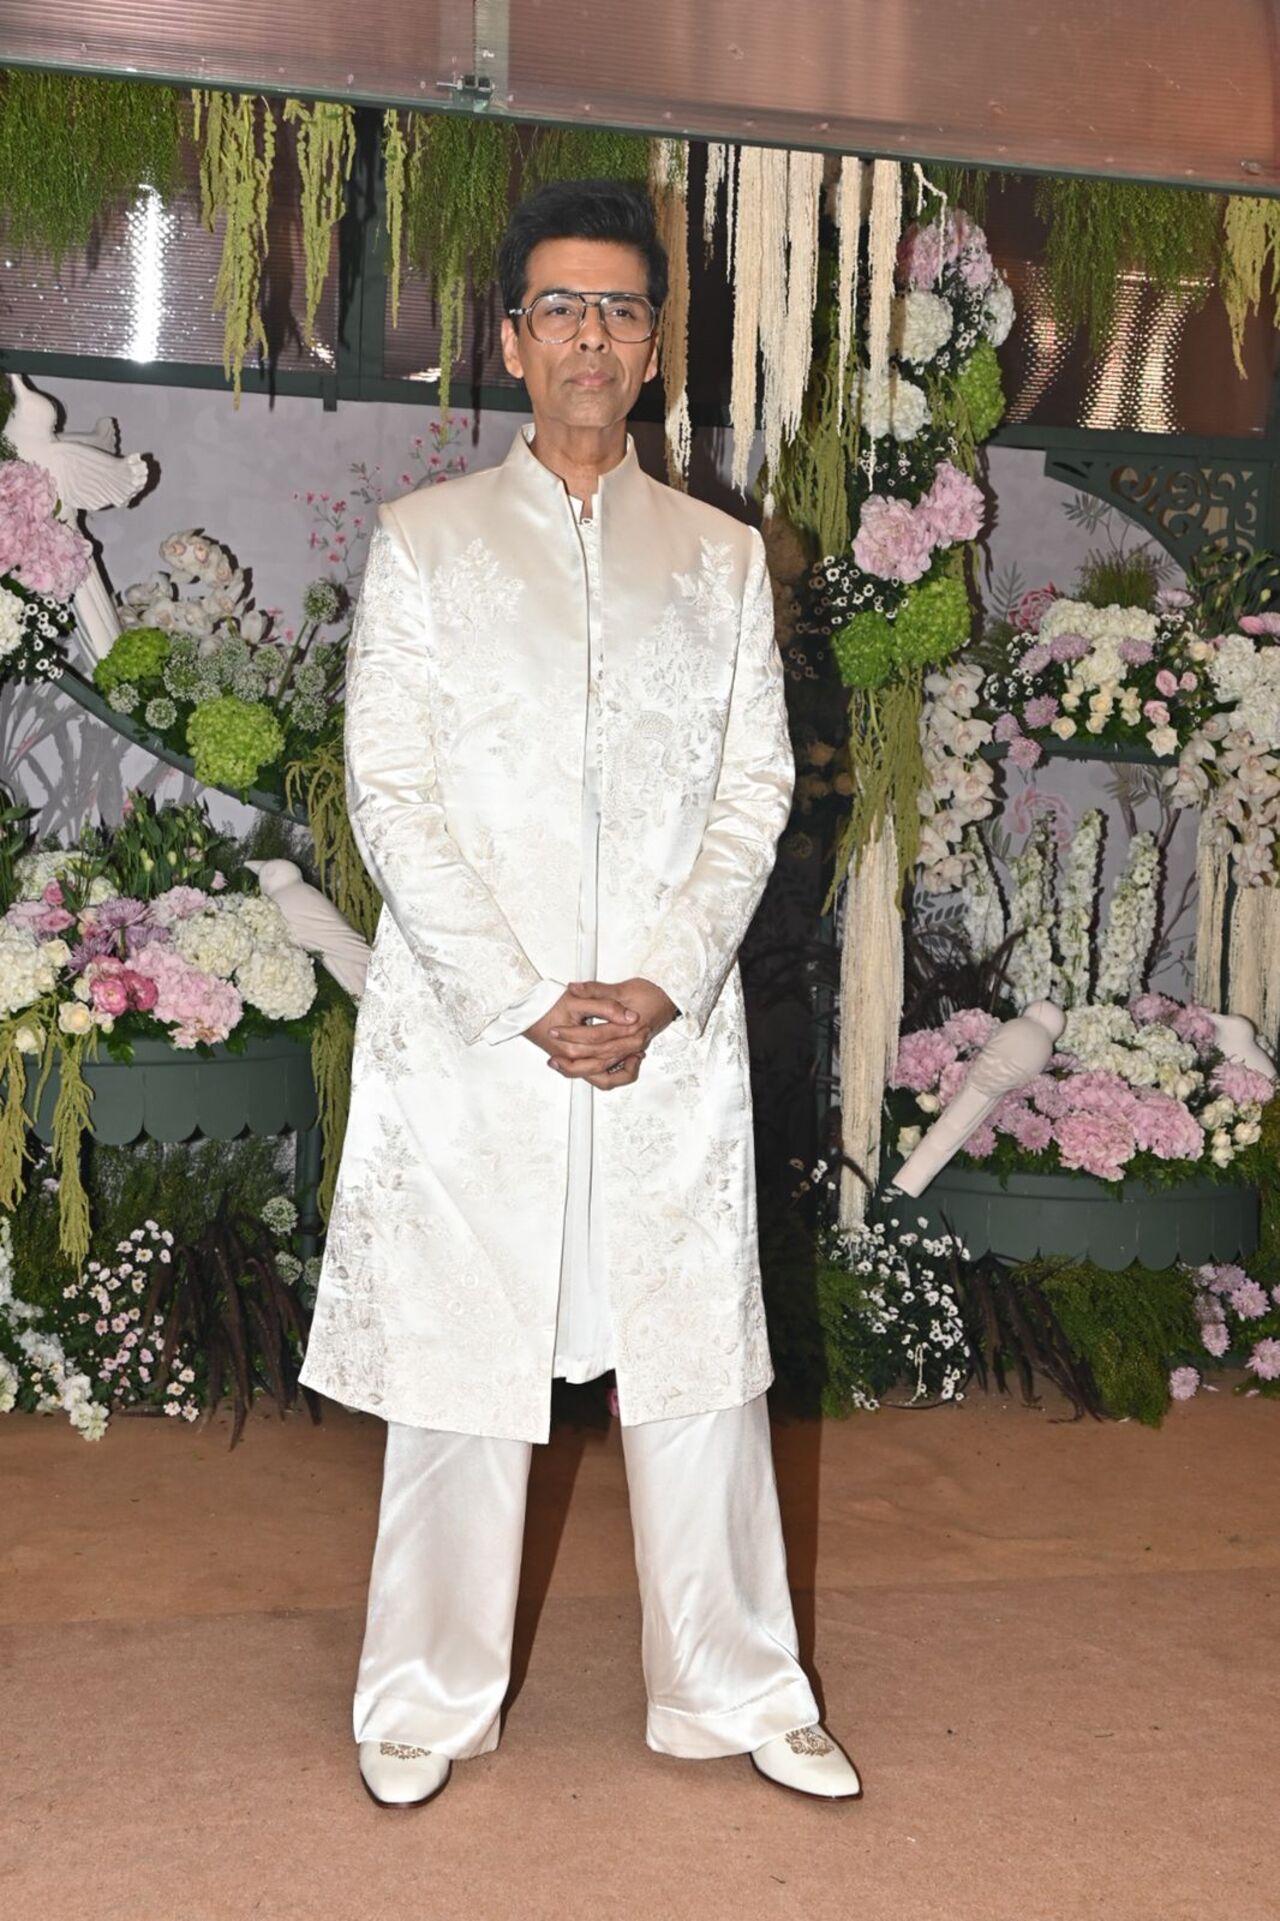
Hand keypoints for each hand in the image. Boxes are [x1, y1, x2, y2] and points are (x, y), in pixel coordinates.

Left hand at [543, 977, 677, 1090]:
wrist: (670, 1000)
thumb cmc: (651, 994)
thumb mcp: (622, 988)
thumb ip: (596, 990)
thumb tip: (575, 988)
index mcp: (630, 1028)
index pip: (596, 1035)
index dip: (573, 1033)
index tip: (556, 1029)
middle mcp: (632, 1043)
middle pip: (599, 1057)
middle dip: (573, 1056)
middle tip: (553, 1052)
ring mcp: (632, 1051)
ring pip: (605, 1069)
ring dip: (581, 1070)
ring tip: (561, 1065)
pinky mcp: (630, 1054)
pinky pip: (613, 1072)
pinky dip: (596, 1072)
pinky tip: (579, 1068)